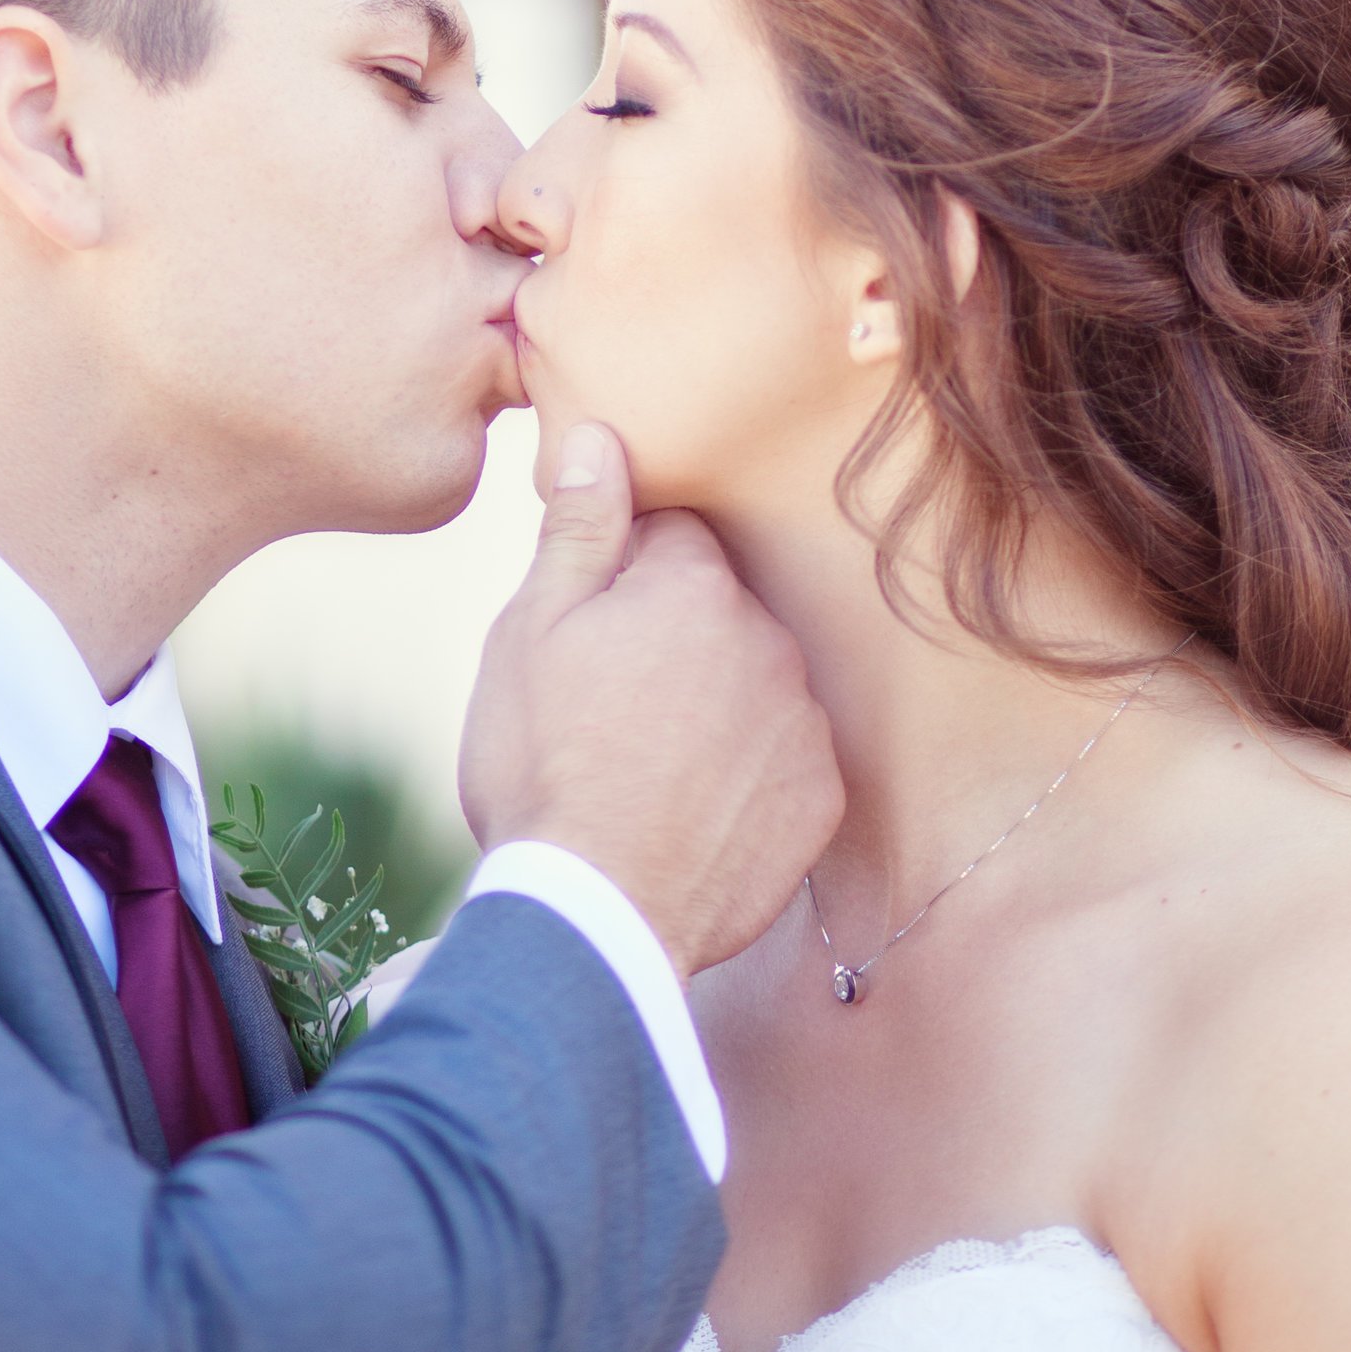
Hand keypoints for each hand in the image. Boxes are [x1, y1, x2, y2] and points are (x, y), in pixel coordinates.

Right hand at [460, 421, 842, 976]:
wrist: (595, 913)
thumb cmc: (543, 765)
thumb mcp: (530, 633)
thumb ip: (579, 530)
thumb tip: (602, 438)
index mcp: (694, 585)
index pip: (672, 538)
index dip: (623, 576)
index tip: (590, 628)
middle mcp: (768, 639)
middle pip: (719, 612)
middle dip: (672, 641)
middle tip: (605, 708)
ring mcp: (802, 722)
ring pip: (754, 686)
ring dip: (714, 709)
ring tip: (644, 770)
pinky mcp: (820, 799)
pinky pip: (784, 762)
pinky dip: (747, 779)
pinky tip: (690, 812)